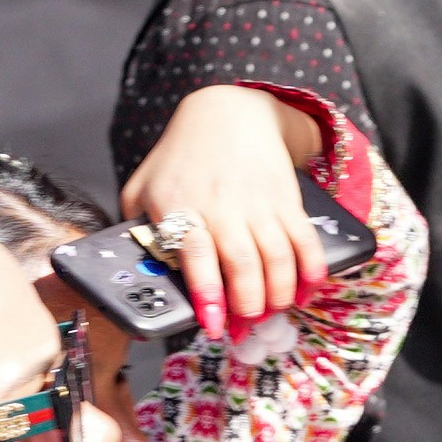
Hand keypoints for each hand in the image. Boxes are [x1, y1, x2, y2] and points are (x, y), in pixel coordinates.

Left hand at [115, 80, 335, 331]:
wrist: (227, 115)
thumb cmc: (179, 158)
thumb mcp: (143, 186)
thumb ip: (135, 226)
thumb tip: (130, 269)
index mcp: (183, 206)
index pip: (196, 253)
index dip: (207, 292)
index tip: (212, 323)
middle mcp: (223, 207)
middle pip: (243, 263)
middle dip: (249, 304)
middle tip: (246, 326)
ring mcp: (259, 204)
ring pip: (278, 257)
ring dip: (279, 294)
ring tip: (271, 311)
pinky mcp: (287, 200)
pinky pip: (305, 240)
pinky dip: (311, 270)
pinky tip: (306, 290)